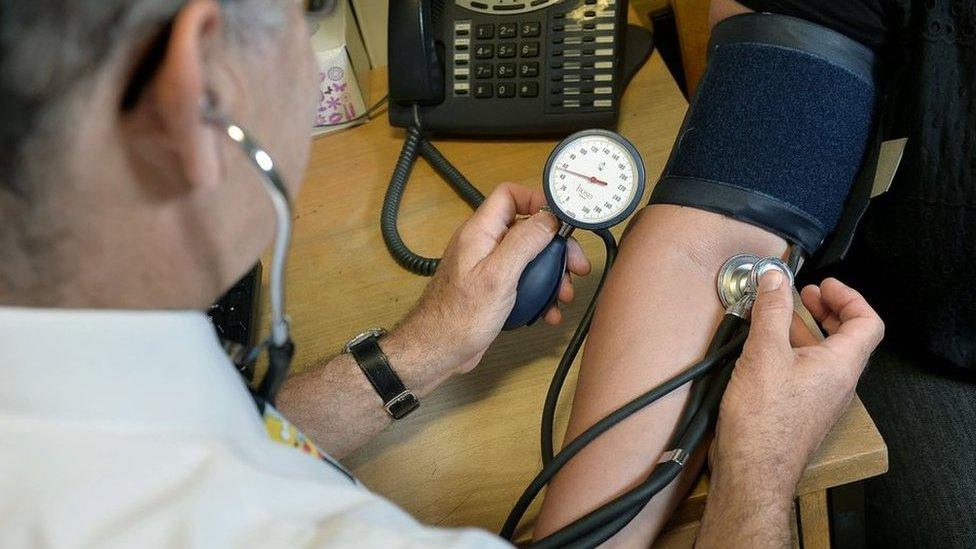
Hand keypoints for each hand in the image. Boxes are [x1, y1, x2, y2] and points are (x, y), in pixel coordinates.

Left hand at [396, 183, 590, 373]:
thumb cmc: (459, 317)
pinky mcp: (493, 289)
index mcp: (480, 232)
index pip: (509, 195)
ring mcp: (488, 267)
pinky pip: (523, 282)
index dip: (538, 200)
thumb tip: (549, 218)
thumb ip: (523, 242)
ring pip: (529, 258)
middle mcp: (484, 245)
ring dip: (552, 275)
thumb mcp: (498, 276)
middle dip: (555, 247)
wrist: (437, 351)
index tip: (563, 219)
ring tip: (564, 294)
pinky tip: (548, 311)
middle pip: (527, 229)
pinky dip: (539, 294)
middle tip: (575, 266)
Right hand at [710, 274, 883, 500]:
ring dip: (805, 330)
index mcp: (841, 365)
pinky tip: (764, 349)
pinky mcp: (801, 411)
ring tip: (777, 317)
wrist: (753, 471)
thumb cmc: (763, 420)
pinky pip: (806, 372)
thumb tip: (775, 279)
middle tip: (804, 295)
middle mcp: (838, 383)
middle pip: (847, 337)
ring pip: (824, 355)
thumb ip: (772, 311)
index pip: (867, 323)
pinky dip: (792, 351)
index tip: (823, 284)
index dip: (849, 297)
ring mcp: (820, 399)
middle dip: (826, 310)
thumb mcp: (764, 354)